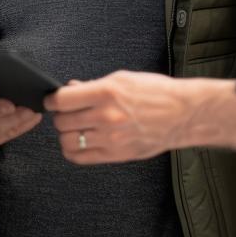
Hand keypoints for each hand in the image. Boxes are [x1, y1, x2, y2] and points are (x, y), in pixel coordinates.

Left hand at [45, 71, 194, 164]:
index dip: (53, 99)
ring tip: (75, 127)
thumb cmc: (156, 93)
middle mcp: (106, 117)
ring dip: (66, 134)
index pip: (62, 99)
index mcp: (107, 93)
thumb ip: (93, 86)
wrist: (183, 114)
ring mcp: (110, 139)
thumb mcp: (123, 79)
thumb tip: (71, 90)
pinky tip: (79, 142)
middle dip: (60, 116)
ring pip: (67, 141)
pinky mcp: (115, 155)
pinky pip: (80, 158)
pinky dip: (72, 150)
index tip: (53, 100)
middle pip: (62, 121)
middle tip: (67, 112)